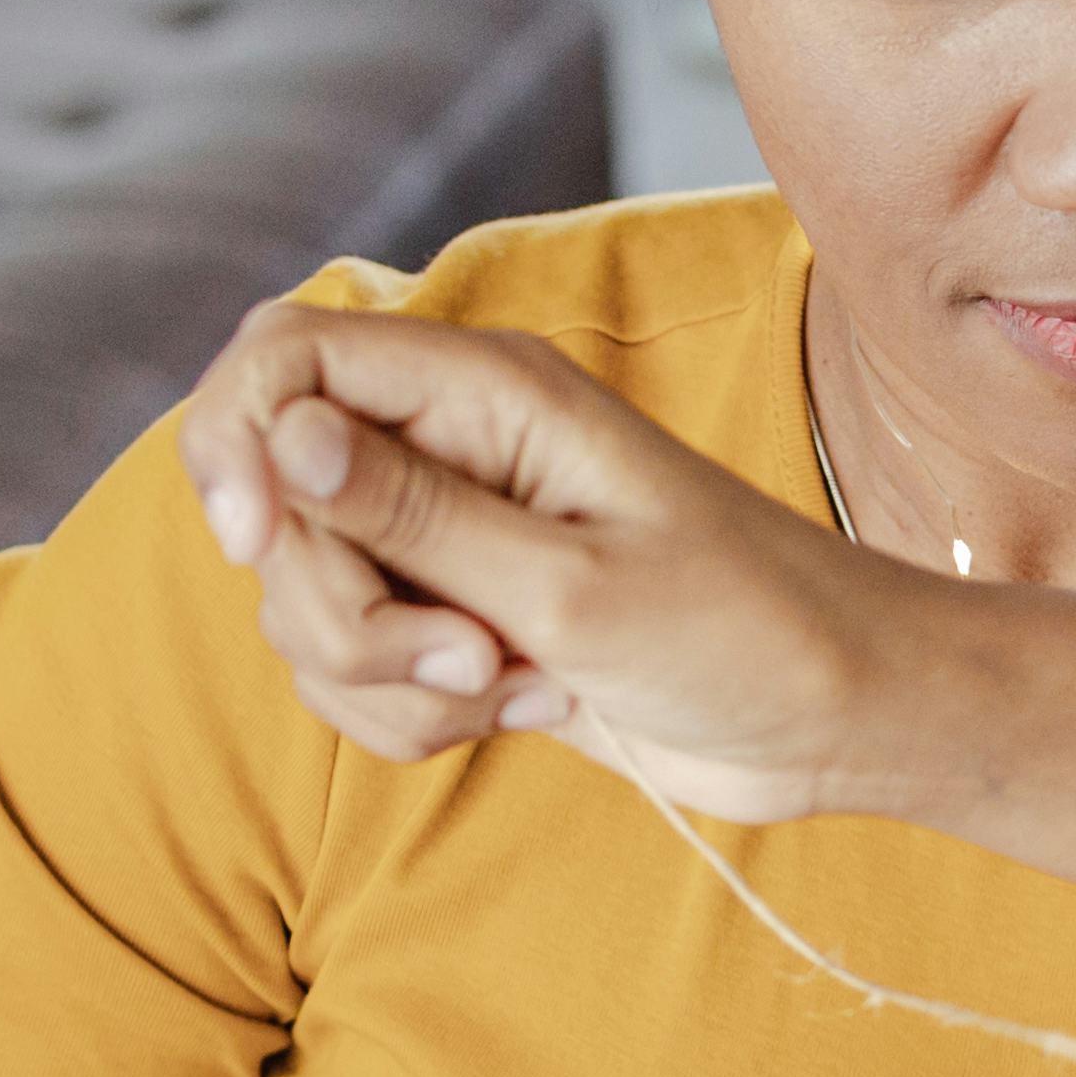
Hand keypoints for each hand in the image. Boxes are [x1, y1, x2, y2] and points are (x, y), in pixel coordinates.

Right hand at [172, 299, 866, 801]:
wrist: (841, 719)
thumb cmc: (748, 632)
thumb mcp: (575, 585)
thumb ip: (415, 514)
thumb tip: (283, 434)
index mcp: (488, 393)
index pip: (283, 357)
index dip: (235, 440)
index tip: (252, 541)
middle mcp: (452, 449)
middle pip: (276, 506)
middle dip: (339, 610)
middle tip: (474, 659)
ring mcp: (450, 540)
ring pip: (307, 604)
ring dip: (385, 678)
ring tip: (520, 685)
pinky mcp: (458, 624)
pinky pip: (356, 674)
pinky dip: (413, 716)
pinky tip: (528, 709)